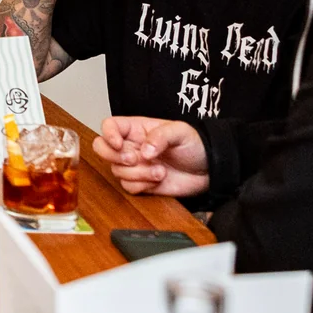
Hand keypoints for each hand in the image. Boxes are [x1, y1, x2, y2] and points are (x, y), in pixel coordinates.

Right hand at [93, 117, 209, 196]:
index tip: (118, 143)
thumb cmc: (196, 145)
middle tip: (134, 159)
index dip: (108, 134)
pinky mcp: (142, 183)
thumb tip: (144, 150)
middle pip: (103, 149)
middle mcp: (131, 146)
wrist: (210, 170)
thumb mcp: (180, 132)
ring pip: (117, 170)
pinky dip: (142, 185)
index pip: (110, 126)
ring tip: (160, 170)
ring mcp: (135, 166)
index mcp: (137, 129)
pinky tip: (158, 179)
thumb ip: (160, 136)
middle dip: (114, 156)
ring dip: (137, 173)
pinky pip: (128, 186)